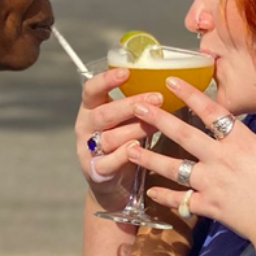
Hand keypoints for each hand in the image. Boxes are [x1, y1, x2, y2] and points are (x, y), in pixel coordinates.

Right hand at [74, 67, 162, 211]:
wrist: (113, 182)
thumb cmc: (124, 140)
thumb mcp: (126, 119)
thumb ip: (137, 104)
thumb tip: (170, 84)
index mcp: (90, 108)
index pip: (92, 90)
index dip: (106, 80)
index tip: (126, 72)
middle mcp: (85, 127)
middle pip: (103, 114)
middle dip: (130, 105)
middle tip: (157, 97)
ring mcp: (87, 150)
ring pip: (109, 137)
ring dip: (135, 129)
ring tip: (157, 124)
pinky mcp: (95, 171)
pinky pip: (108, 162)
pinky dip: (122, 154)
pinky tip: (137, 147)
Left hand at [128, 81, 255, 246]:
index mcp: (241, 141)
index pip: (210, 111)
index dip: (189, 94)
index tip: (170, 81)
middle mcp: (220, 158)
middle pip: (183, 134)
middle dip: (158, 119)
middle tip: (137, 108)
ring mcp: (211, 183)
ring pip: (174, 167)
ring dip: (150, 158)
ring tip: (128, 150)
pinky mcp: (208, 206)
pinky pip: (181, 200)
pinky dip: (165, 197)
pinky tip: (150, 191)